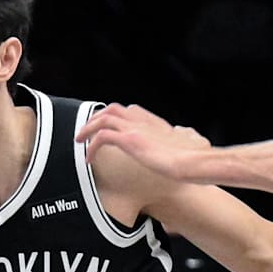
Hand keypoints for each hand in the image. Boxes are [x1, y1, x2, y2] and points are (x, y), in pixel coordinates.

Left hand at [75, 103, 209, 173]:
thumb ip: (177, 138)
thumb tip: (180, 136)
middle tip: (86, 131)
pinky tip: (89, 159)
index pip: (129, 110)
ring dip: (87, 128)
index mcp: (154, 122)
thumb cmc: (191, 158)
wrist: (192, 162)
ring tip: (80, 141)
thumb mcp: (184, 144)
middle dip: (96, 118)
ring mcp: (135, 129)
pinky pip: (101, 137)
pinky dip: (91, 146)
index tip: (106, 127)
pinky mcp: (129, 140)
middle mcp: (142, 121)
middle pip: (112, 109)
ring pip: (102, 119)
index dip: (114, 117)